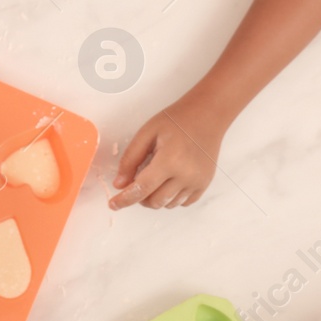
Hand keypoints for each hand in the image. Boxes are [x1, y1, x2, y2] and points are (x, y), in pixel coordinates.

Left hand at [110, 93, 230, 209]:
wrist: (207, 115)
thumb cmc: (177, 120)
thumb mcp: (147, 133)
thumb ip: (131, 158)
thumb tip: (119, 184)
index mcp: (170, 160)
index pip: (142, 189)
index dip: (125, 199)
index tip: (114, 204)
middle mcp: (186, 175)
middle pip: (155, 201)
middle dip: (139, 197)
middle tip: (135, 182)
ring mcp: (197, 182)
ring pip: (168, 204)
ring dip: (155, 197)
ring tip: (154, 176)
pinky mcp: (204, 185)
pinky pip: (182, 203)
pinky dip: (171, 197)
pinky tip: (168, 180)